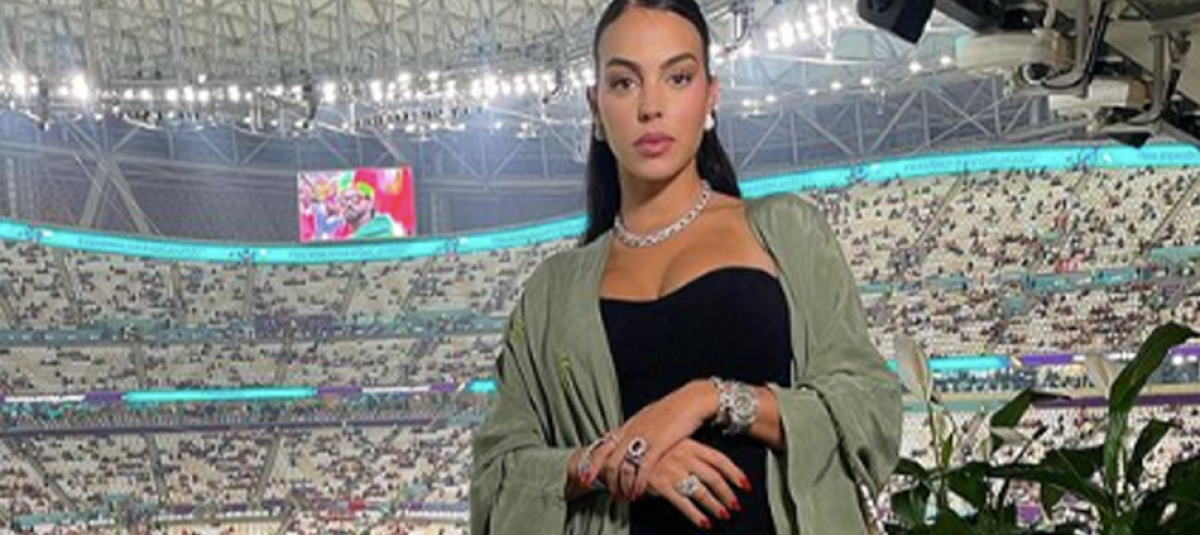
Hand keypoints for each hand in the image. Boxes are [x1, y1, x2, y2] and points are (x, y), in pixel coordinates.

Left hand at [582, 380, 716, 499]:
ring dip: (622, 485)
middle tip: (608, 493)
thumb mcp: (646, 417)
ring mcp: (644, 438)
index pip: (602, 446)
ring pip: (623, 467)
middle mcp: (631, 432)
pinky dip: (638, 483)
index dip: (592, 464)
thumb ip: (632, 429)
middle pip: (609, 460)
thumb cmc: (671, 410)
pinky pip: (643, 469)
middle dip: (606, 480)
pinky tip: (637, 493)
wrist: (690, 400)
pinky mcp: (659, 445)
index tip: (585, 478)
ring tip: (623, 497)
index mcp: (627, 425)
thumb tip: (620, 438)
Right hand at [643, 438, 750, 529]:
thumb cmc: (653, 449)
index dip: (735, 473)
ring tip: (722, 515)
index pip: (720, 459)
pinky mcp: (660, 484)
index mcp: (690, 445)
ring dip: (715, 506)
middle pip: (714, 478)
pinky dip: (696, 516)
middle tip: (735, 505)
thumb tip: (715, 471)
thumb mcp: (675, 445)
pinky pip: (683, 503)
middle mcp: (683, 456)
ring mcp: (672, 470)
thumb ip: (693, 455)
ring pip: (701, 492)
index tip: (745, 485)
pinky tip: (703, 522)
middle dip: (727, 494)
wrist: (625, 451)